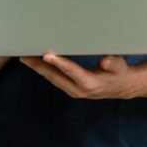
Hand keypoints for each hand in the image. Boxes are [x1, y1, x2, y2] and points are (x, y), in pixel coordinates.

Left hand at [20, 53, 136, 98]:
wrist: (121, 87)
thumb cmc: (119, 72)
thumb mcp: (119, 66)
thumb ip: (112, 62)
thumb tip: (105, 60)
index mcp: (90, 83)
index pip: (71, 71)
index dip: (59, 63)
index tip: (47, 55)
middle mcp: (78, 90)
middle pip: (55, 76)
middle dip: (39, 65)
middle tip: (25, 55)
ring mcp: (72, 90)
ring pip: (51, 78)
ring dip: (38, 68)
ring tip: (24, 57)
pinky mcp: (69, 88)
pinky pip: (53, 79)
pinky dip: (43, 70)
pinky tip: (34, 62)